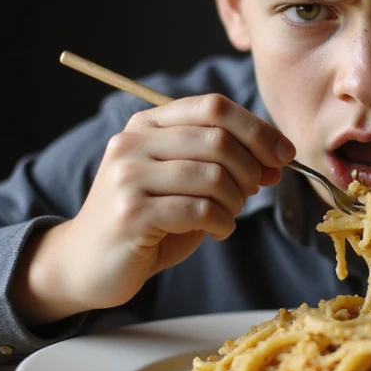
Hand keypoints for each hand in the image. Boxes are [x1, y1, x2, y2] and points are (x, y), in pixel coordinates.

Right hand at [11, 94, 294, 326]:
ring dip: (236, 200)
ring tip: (228, 214)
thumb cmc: (147, 221)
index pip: (214, 106)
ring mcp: (128, 177)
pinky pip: (199, 210)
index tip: (284, 154)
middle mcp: (133, 142)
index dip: (257, 128)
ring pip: (213, 175)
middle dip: (252, 167)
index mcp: (147, 123)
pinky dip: (222, 222)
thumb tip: (278, 156)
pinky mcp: (130, 214)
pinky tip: (218, 230)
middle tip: (255, 190)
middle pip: (218, 138)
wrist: (85, 264)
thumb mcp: (185, 181)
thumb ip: (224, 162)